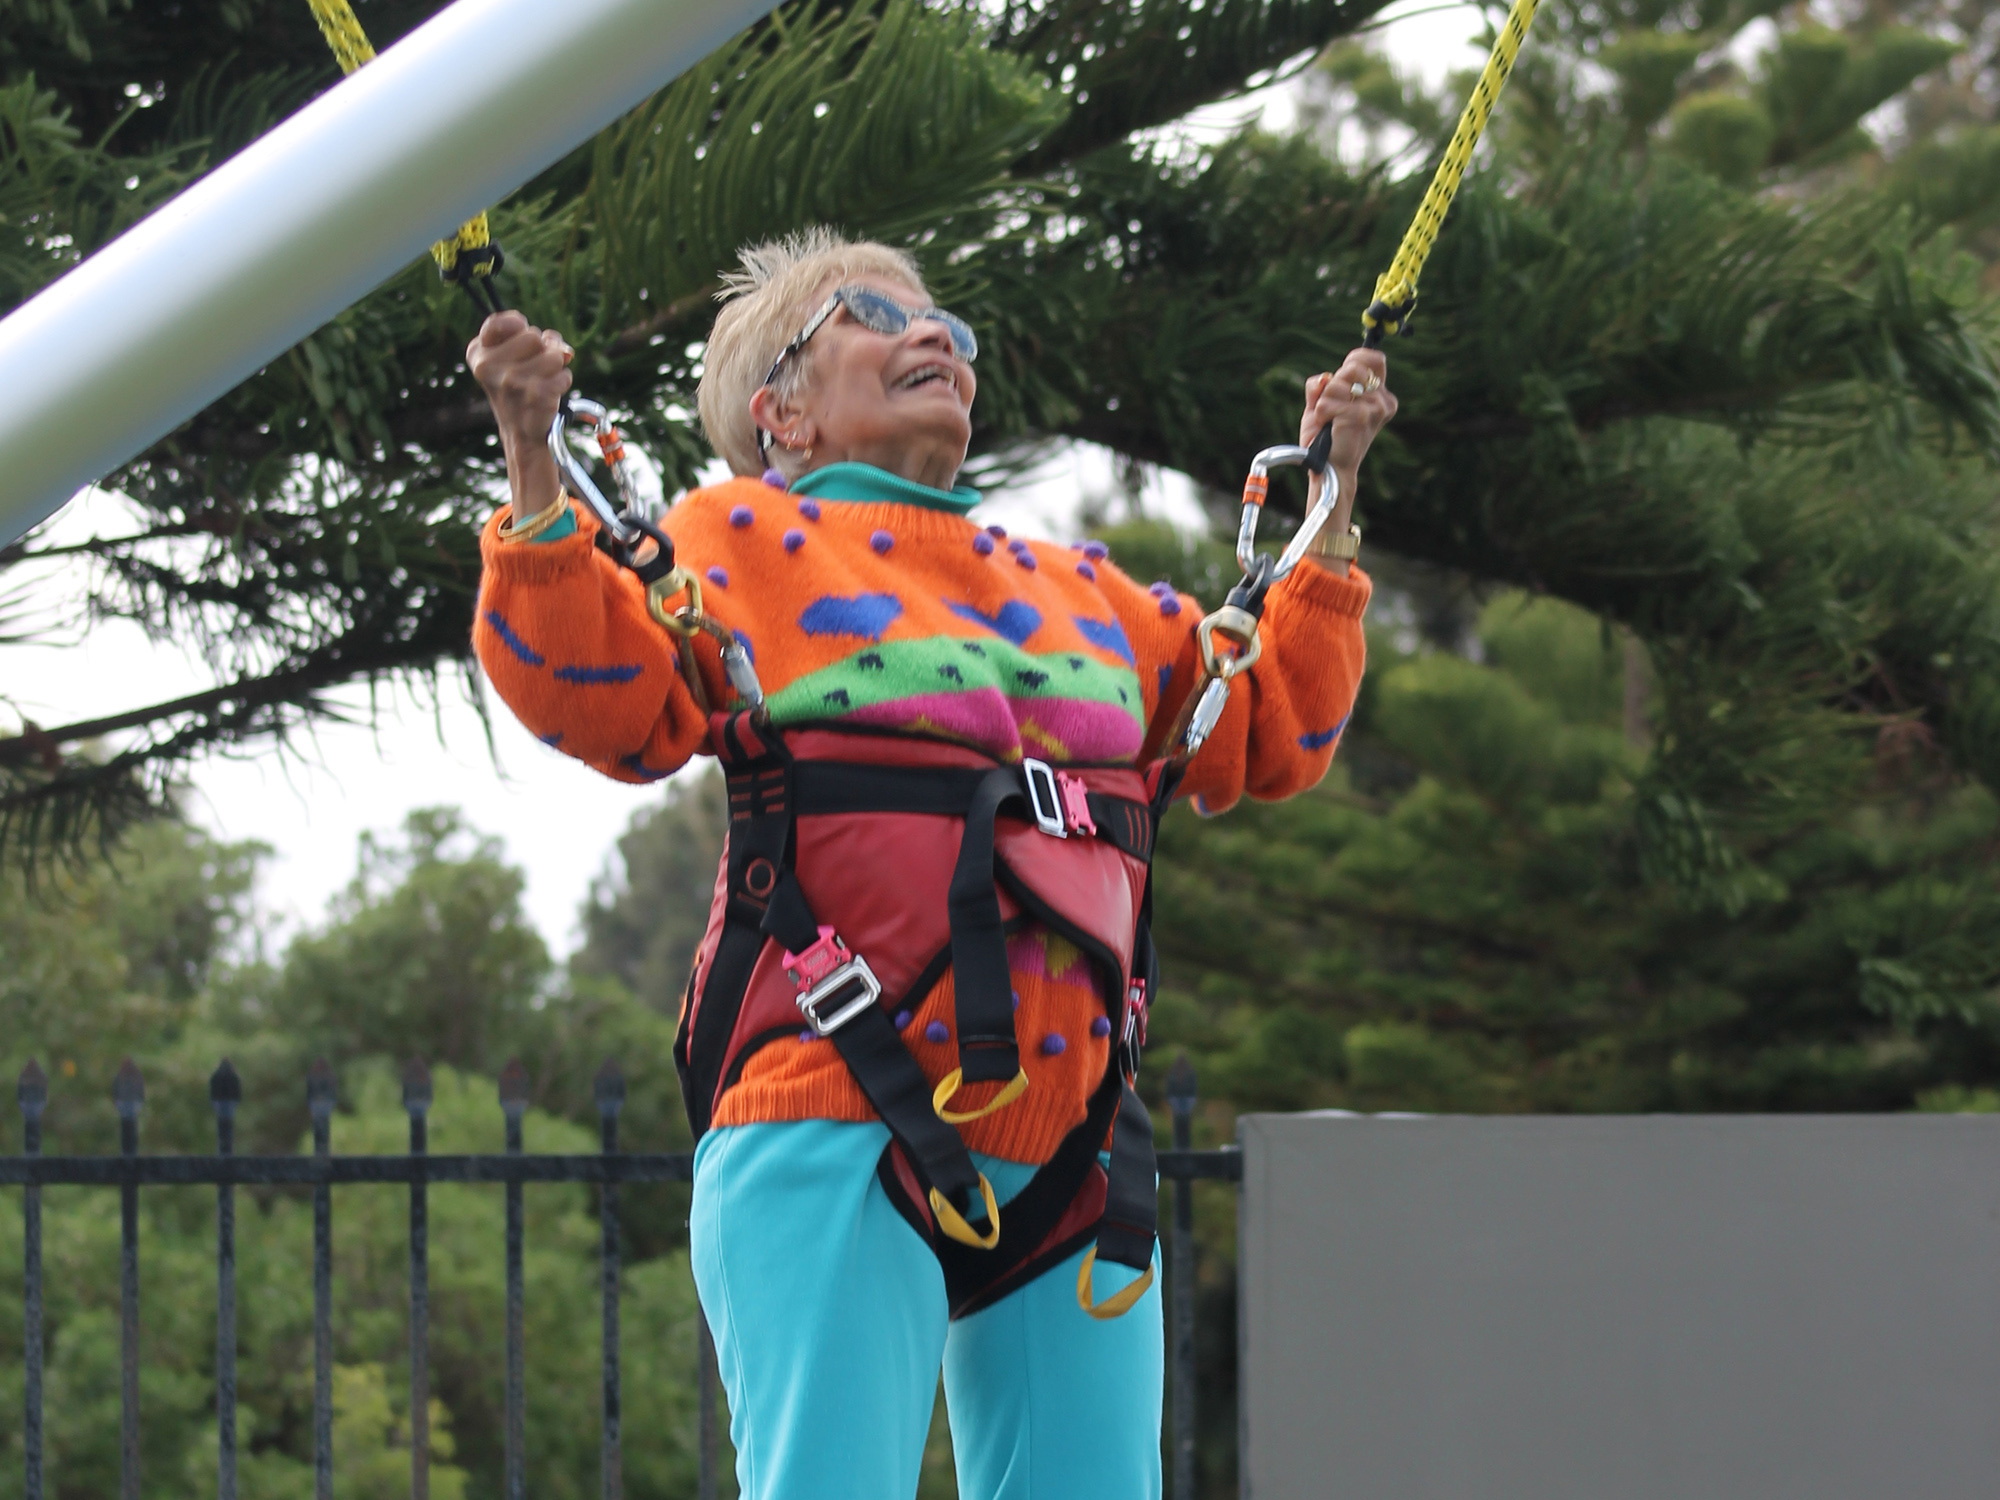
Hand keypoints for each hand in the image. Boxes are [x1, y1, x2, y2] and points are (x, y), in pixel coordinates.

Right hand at [467, 312, 574, 521]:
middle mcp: (489, 367)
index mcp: (478, 354)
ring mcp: (512, 382)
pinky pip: (564, 374)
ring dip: (556, 368)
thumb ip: (536, 340)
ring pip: (554, 355)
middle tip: (535, 369)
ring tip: (542, 382)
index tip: (521, 335)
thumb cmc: (520, 389)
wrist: (521, 433)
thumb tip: (564, 350)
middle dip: (543, 349)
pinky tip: (549, 395)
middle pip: (534, 335)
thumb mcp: (513, 360)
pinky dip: (563, 382)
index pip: (499, 321)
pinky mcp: (535, 395)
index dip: (518, 325)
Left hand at [1300, 349, 1395, 507]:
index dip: (1355, 359)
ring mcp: (1375, 409)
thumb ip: (1320, 386)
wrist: (1328, 467)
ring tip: (1329, 419)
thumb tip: (1324, 378)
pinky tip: (1327, 425)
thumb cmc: (1326, 437)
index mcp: (1380, 396)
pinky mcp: (1361, 417)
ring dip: (1325, 401)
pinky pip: (1330, 400)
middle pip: (1353, 367)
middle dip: (1334, 384)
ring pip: (1338, 383)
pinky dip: (1321, 411)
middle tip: (1332, 405)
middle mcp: (1383, 401)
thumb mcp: (1322, 404)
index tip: (1341, 375)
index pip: (1375, 358)